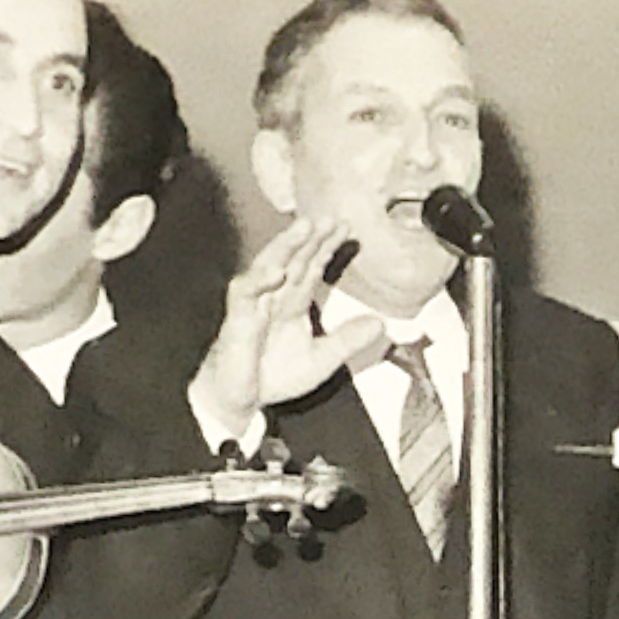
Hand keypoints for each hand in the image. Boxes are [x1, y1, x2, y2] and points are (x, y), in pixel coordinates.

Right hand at [190, 217, 392, 432]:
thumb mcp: (321, 359)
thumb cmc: (273, 375)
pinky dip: (259, 280)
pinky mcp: (238, 318)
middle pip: (293, 259)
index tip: (347, 229)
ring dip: (286, 246)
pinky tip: (276, 271)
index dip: (327, 248)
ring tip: (305, 227)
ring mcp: (254, 305)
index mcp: (292, 302)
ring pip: (269, 265)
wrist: (240, 400)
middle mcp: (273, 297)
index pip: (311, 267)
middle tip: (331, 218)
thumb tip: (380, 324)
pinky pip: (245, 292)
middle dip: (310, 238)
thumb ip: (348, 340)